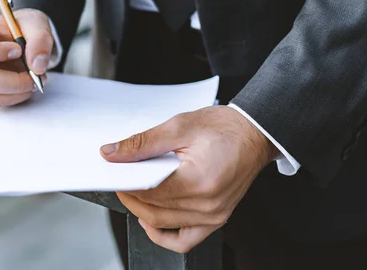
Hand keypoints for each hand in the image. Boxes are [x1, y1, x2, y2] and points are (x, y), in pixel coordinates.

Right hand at [0, 9, 52, 106]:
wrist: (28, 39)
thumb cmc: (24, 27)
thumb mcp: (36, 23)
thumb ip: (40, 39)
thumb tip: (37, 66)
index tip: (18, 50)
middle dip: (13, 81)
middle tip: (35, 76)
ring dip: (15, 92)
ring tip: (34, 80)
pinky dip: (15, 97)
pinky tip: (27, 86)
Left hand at [100, 106, 277, 252]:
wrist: (254, 132)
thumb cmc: (224, 127)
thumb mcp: (179, 126)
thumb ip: (142, 143)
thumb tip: (113, 154)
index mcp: (198, 181)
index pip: (149, 192)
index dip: (126, 184)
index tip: (115, 172)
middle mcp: (208, 205)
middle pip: (153, 210)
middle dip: (130, 195)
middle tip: (120, 177)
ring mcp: (214, 215)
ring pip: (164, 224)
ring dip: (143, 210)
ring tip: (134, 190)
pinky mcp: (216, 219)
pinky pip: (185, 240)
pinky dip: (164, 234)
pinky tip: (151, 219)